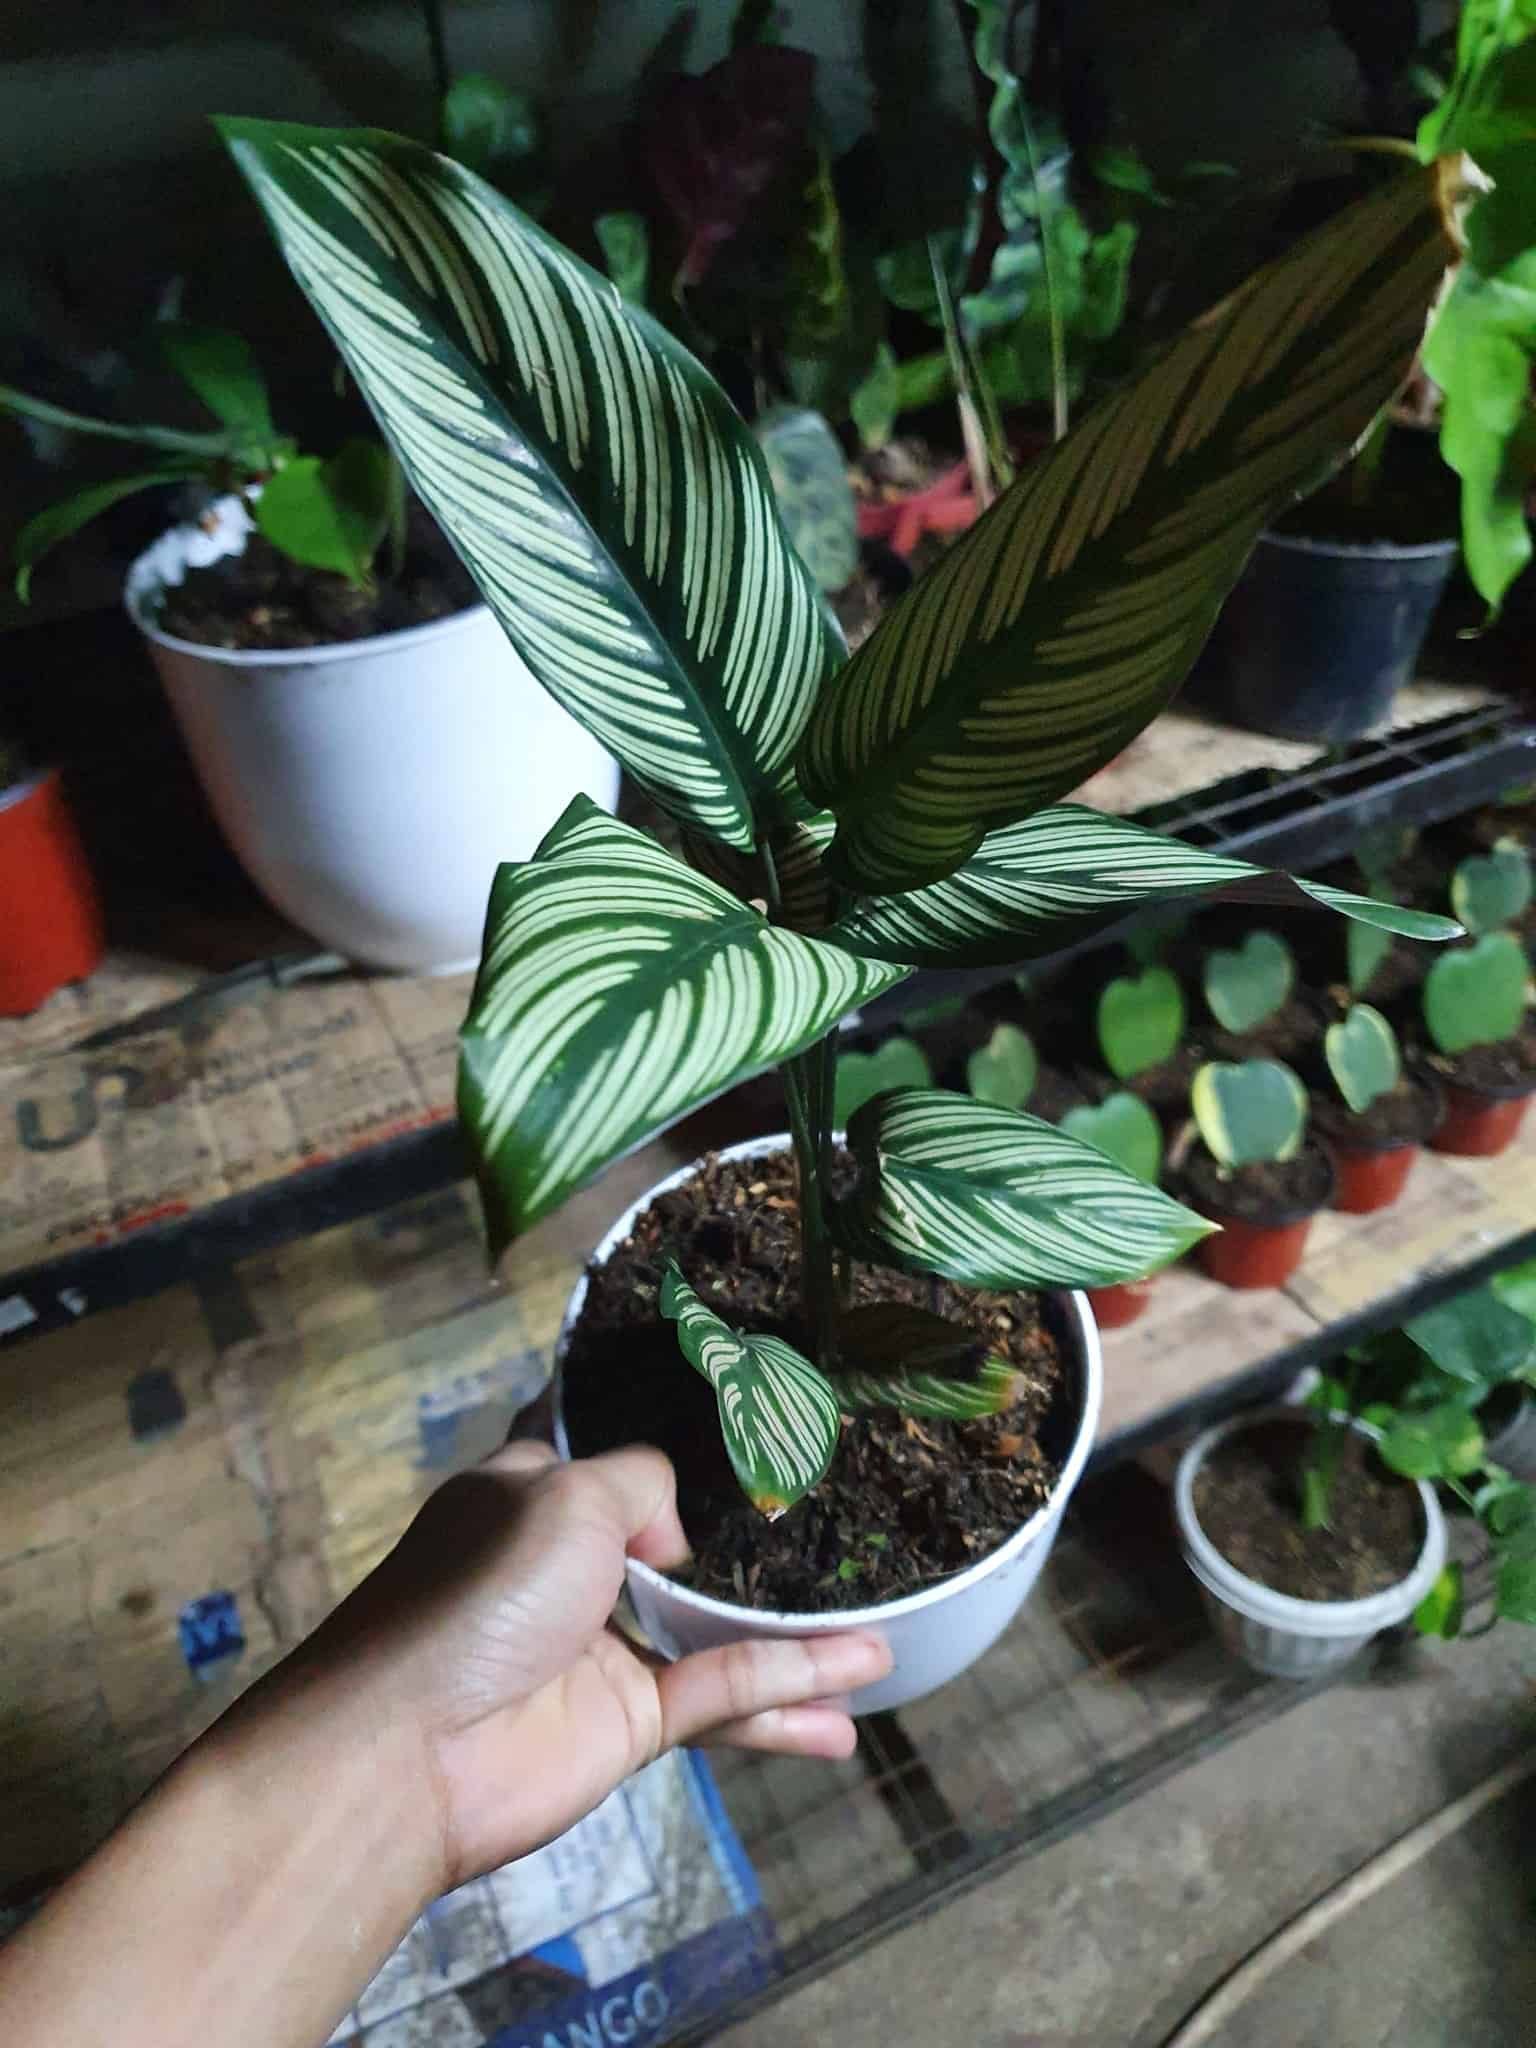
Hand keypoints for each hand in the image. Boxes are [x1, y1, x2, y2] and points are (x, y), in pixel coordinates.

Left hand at [290, 1443, 891, 1890]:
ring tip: (885, 1633)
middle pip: (675, 1536)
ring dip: (797, 1635)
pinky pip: (722, 1698)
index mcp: (530, 1491)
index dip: (655, 1419)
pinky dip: (787, 1696)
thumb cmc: (472, 1596)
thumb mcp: (561, 1495)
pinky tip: (854, 1698)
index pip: (594, 1437)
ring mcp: (602, 1645)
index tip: (733, 1392)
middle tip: (839, 1500)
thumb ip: (639, 1485)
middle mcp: (570, 1563)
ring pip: (718, 1629)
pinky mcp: (627, 1722)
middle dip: (749, 1529)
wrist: (407, 1753)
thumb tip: (676, 1537)